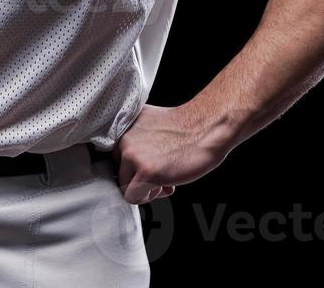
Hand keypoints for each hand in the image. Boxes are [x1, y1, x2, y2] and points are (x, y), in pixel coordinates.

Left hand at [112, 102, 238, 204]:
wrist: (206, 128)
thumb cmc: (186, 129)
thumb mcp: (151, 126)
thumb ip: (136, 141)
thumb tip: (130, 166)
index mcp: (123, 126)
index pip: (116, 157)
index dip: (136, 165)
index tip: (153, 163)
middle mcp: (122, 139)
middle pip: (120, 172)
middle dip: (140, 177)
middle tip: (163, 172)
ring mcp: (132, 155)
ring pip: (125, 186)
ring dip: (146, 187)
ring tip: (166, 176)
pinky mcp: (144, 171)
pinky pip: (133, 197)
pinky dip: (149, 196)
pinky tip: (166, 184)